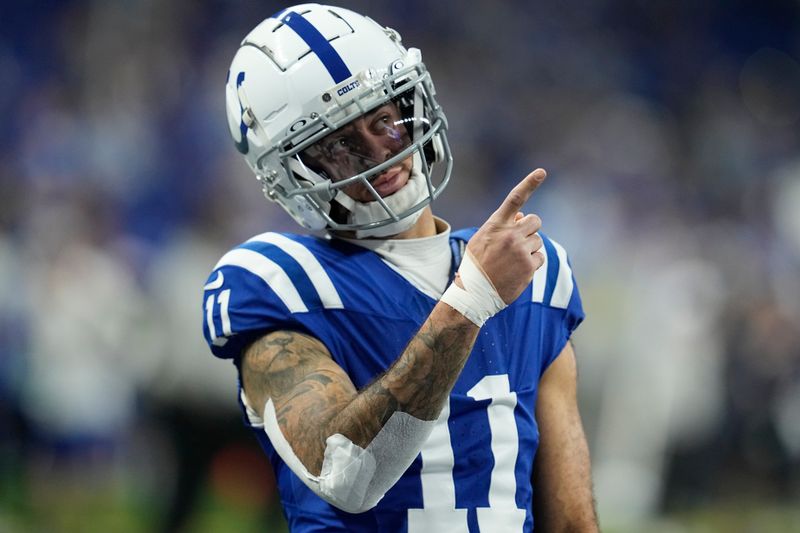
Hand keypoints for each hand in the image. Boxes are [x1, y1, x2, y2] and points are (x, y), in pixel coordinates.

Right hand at [466, 168, 545, 303]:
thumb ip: (503, 226)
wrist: (474, 293)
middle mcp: (509, 234)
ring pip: (538, 241)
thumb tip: (525, 216)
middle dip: (530, 229)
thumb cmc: (477, 265)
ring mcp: (520, 250)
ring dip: (529, 249)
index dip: (529, 183)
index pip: (515, 198)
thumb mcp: (483, 241)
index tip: (541, 172)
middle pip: (535, 221)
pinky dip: (532, 264)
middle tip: (518, 242)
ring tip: (512, 261)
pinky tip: (517, 271)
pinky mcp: (529, 266)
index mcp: (495, 225)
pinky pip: (540, 257)